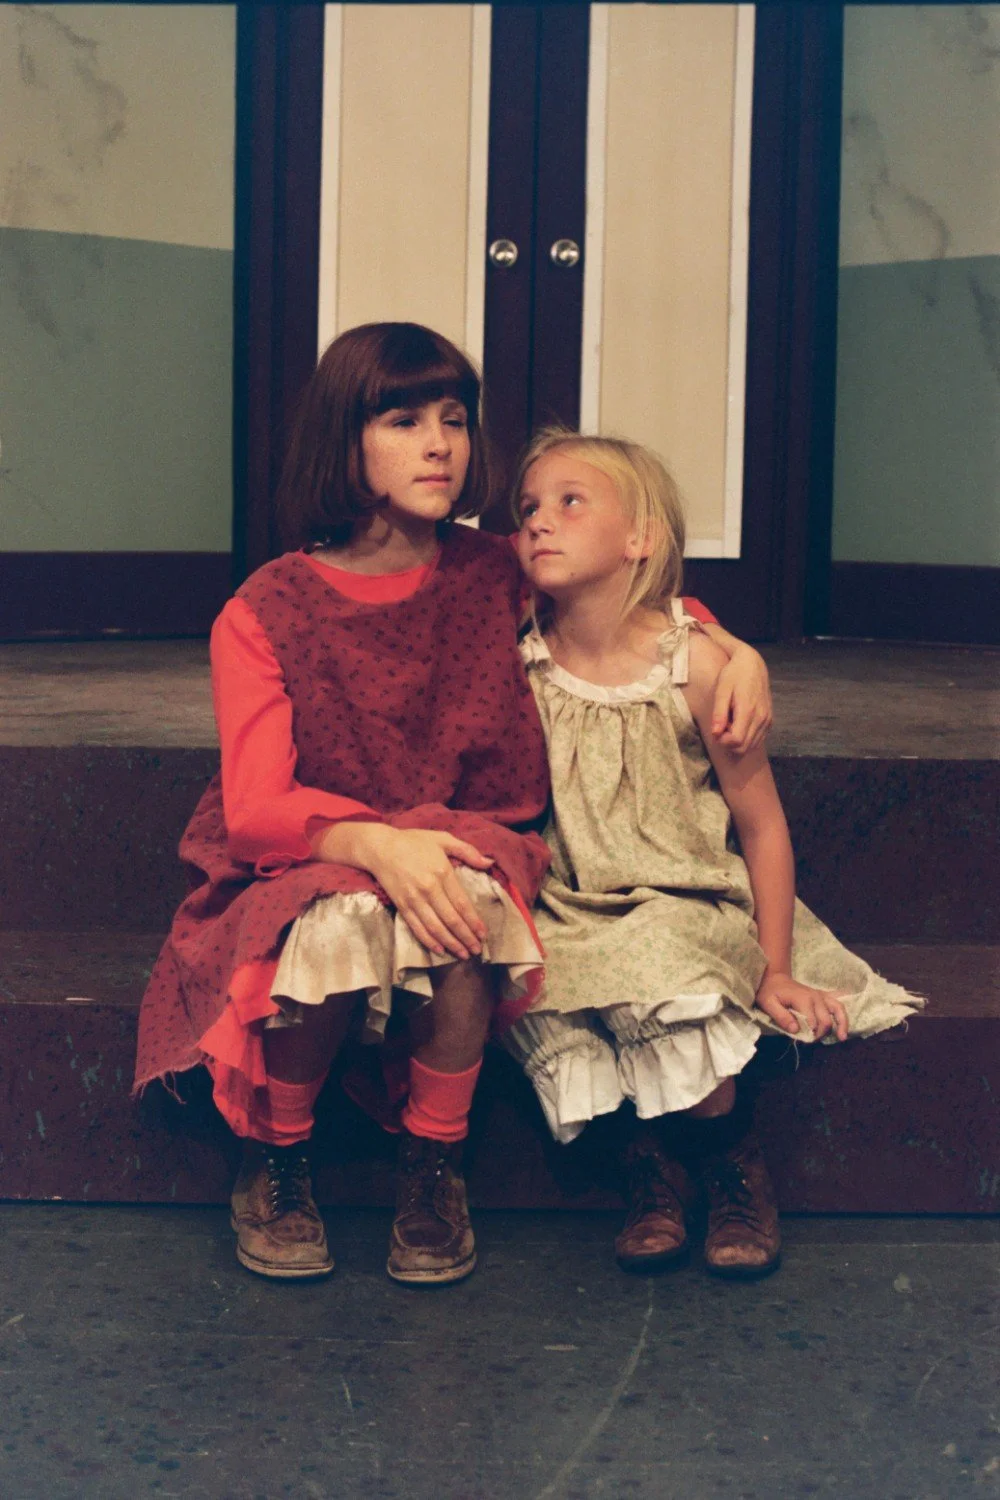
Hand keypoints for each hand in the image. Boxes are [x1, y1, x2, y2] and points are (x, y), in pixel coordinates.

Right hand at [316, 824, 491, 959]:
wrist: (380, 847)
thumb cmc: (414, 841)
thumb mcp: (443, 839)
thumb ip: (467, 851)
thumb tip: (489, 862)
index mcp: (442, 872)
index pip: (462, 903)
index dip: (474, 921)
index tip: (483, 934)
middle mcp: (429, 888)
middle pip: (451, 919)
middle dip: (466, 937)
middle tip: (477, 950)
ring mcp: (414, 899)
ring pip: (436, 927)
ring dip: (451, 943)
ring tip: (463, 954)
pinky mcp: (402, 905)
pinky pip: (417, 927)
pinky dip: (428, 941)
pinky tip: (440, 950)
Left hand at [711, 646, 772, 754]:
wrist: (752, 664)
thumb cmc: (734, 675)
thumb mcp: (722, 690)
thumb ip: (719, 713)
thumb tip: (715, 734)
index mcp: (748, 711)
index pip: (736, 741)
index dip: (723, 741)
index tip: (716, 730)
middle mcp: (761, 718)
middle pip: (744, 748)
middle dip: (729, 743)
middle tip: (721, 727)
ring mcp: (767, 720)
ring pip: (751, 746)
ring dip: (737, 741)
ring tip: (729, 724)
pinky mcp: (769, 721)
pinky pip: (757, 739)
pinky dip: (746, 738)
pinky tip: (738, 724)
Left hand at [755, 973, 848, 1041]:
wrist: (775, 978)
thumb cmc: (770, 992)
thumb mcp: (768, 1004)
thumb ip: (781, 1017)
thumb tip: (796, 1030)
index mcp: (803, 999)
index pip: (813, 1023)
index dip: (810, 1035)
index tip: (802, 1041)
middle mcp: (816, 997)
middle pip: (826, 1020)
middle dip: (821, 1034)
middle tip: (811, 1041)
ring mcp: (821, 996)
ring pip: (838, 1010)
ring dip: (841, 1024)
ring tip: (842, 1038)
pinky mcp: (823, 996)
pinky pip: (838, 1005)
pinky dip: (843, 1015)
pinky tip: (844, 1026)